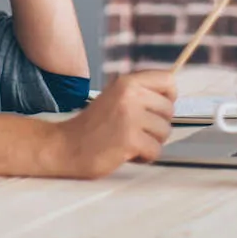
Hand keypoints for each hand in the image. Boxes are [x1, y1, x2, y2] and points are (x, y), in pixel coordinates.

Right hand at [50, 71, 175, 178]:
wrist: (66, 145)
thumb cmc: (93, 125)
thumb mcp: (115, 97)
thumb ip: (140, 93)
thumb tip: (170, 98)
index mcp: (127, 82)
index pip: (168, 80)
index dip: (167, 96)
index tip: (155, 108)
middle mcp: (130, 95)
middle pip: (169, 110)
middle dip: (157, 125)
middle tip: (136, 130)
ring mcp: (130, 117)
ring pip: (165, 132)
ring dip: (151, 142)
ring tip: (130, 141)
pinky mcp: (130, 140)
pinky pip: (156, 150)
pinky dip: (144, 157)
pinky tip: (127, 153)